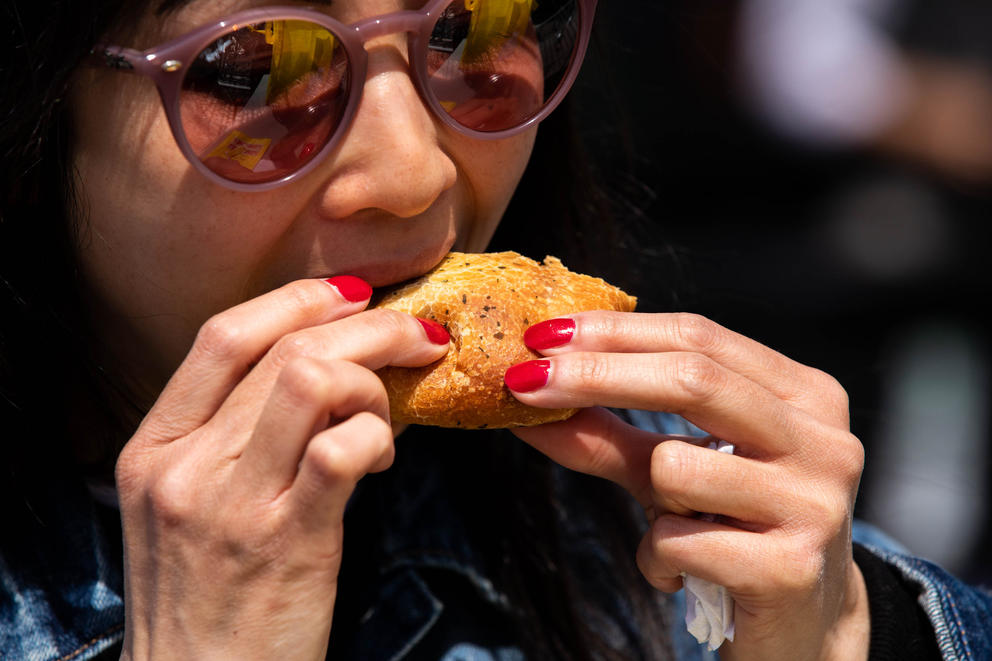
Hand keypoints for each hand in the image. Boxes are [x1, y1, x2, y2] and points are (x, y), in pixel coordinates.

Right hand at [114, 277, 448, 660]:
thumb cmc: (209, 594)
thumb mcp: (190, 505)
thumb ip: (233, 436)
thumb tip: (320, 369)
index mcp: (156, 446)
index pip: (224, 335)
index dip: (297, 300)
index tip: (350, 296)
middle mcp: (186, 466)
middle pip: (286, 350)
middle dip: (370, 329)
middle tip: (417, 337)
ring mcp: (233, 503)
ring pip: (315, 382)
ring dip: (375, 382)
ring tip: (386, 415)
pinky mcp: (287, 541)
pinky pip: (345, 447)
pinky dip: (378, 435)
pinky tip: (381, 458)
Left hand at [508, 312, 868, 660]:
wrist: (804, 629)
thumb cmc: (735, 531)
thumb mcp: (674, 472)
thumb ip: (609, 433)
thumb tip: (528, 397)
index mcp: (803, 396)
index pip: (699, 338)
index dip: (615, 332)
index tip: (544, 335)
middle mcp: (822, 440)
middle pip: (693, 379)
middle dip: (596, 375)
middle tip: (524, 382)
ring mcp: (813, 504)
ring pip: (675, 468)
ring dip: (650, 502)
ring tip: (680, 528)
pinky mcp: (790, 569)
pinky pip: (675, 540)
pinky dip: (656, 559)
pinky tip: (684, 574)